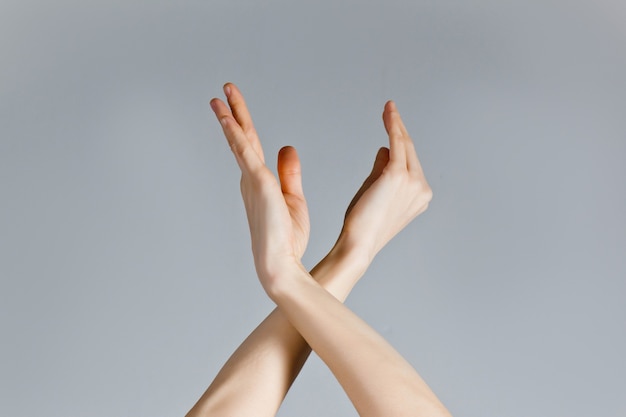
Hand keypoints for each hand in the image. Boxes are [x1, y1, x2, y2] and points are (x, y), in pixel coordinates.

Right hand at [210, 83, 309, 291]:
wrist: (282, 263)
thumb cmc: (287, 238)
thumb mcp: (293, 199)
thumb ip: (289, 173)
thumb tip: (288, 147)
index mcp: (259, 182)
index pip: (251, 146)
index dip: (243, 125)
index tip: (236, 106)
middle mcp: (250, 179)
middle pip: (241, 138)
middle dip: (233, 113)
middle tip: (224, 90)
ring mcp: (252, 180)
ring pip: (239, 141)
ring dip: (230, 117)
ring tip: (220, 96)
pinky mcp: (258, 183)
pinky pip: (245, 153)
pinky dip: (235, 134)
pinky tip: (229, 118)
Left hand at [337, 101, 432, 263]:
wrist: (359, 242)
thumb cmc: (362, 222)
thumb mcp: (375, 191)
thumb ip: (382, 169)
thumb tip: (385, 148)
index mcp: (419, 195)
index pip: (409, 162)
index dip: (400, 141)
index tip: (392, 124)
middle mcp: (421, 188)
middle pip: (410, 151)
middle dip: (399, 128)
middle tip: (390, 109)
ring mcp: (413, 182)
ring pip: (403, 146)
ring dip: (395, 124)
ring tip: (388, 108)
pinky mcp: (398, 175)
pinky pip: (396, 143)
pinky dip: (393, 125)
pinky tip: (389, 112)